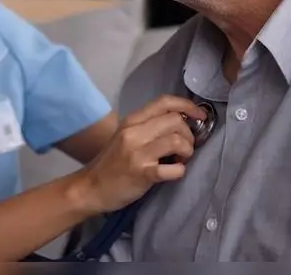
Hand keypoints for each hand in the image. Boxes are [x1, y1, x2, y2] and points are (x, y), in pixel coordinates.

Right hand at [73, 95, 205, 214]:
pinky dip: (180, 171)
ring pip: (176, 140)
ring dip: (187, 151)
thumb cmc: (112, 162)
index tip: (200, 115)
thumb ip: (148, 127)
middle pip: (175, 120)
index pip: (164, 102)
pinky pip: (172, 169)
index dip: (187, 105)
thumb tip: (181, 122)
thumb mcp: (126, 136)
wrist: (91, 188)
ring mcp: (137, 153)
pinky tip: (175, 173)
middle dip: (189, 134)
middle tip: (185, 148)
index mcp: (132, 120)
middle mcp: (134, 132)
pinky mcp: (141, 173)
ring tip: (181, 159)